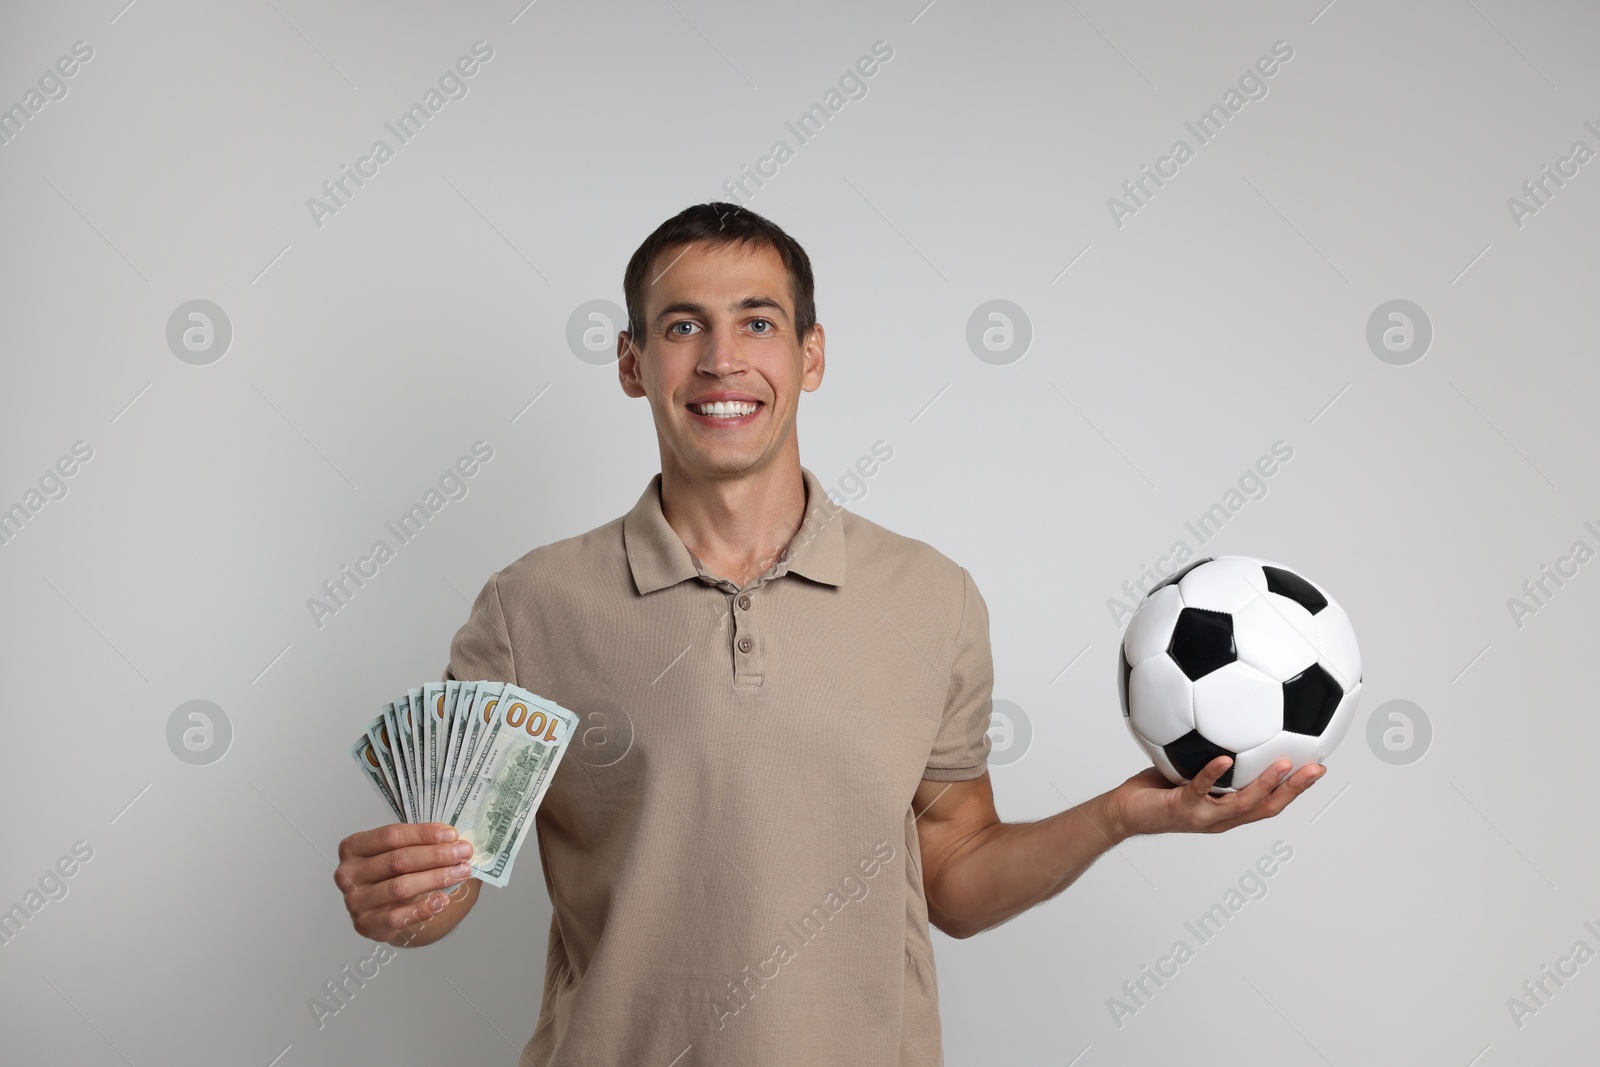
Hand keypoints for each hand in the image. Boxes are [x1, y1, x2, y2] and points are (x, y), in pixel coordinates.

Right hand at [334, 822, 475, 941]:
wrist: (386, 909)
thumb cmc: (395, 874)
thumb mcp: (401, 853)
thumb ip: (422, 844)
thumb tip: (456, 839)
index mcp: (354, 847)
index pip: (391, 836)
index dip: (423, 834)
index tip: (452, 834)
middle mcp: (348, 873)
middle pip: (398, 860)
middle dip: (436, 855)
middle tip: (463, 852)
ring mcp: (354, 901)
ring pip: (400, 887)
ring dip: (436, 878)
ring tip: (461, 872)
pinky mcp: (365, 924)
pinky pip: (397, 918)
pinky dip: (423, 909)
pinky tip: (443, 900)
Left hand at [1108, 757, 1322, 838]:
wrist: (1123, 812)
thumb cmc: (1156, 790)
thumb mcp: (1189, 769)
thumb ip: (1209, 754)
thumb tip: (1224, 720)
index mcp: (1227, 810)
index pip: (1269, 803)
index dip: (1295, 790)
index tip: (1318, 768)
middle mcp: (1220, 818)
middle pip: (1267, 807)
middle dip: (1295, 790)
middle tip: (1317, 769)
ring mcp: (1202, 815)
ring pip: (1242, 803)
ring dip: (1266, 784)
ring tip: (1285, 764)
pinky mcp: (1181, 808)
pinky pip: (1200, 789)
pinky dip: (1213, 773)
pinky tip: (1224, 758)